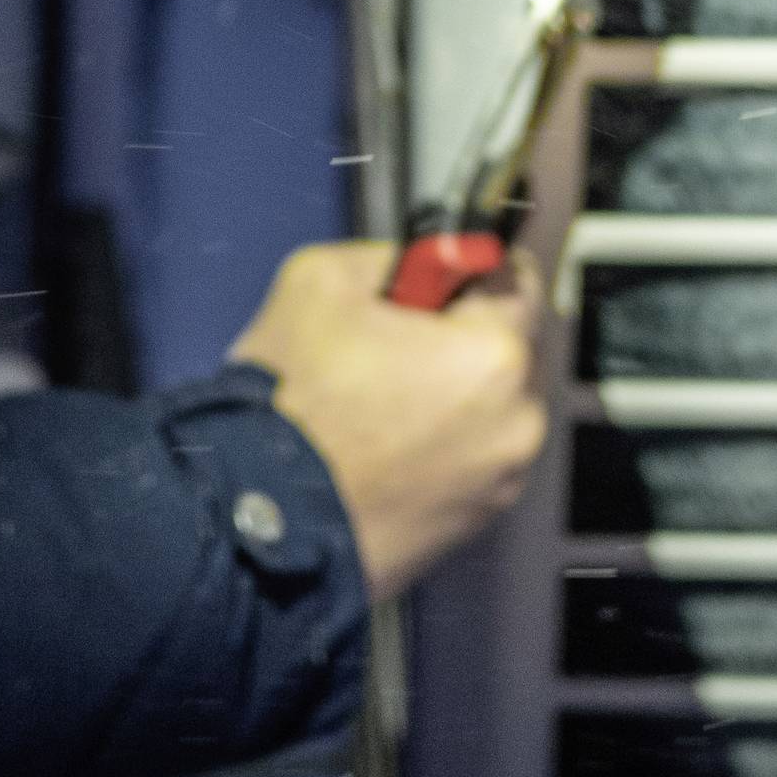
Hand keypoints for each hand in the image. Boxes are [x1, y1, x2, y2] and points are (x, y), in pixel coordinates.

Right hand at [230, 243, 547, 599]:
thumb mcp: (320, 280)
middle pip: (506, 348)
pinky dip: (441, 444)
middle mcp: (514, 424)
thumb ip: (390, 255)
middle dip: (458, 335)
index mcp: (492, 357)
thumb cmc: (288, 412)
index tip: (441, 273)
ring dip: (452, 393)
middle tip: (392, 340)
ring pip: (490, 407)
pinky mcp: (475, 521)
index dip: (470, 267)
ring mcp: (499, 480)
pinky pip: (473, 458)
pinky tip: (382, 441)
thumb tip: (416, 258)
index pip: (516, 278)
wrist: (260, 518)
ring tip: (377, 399)